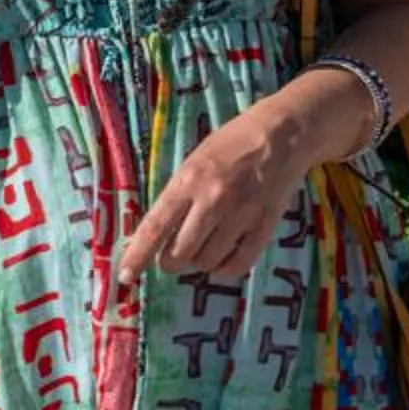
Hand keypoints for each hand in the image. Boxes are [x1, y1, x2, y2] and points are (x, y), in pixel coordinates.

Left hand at [121, 112, 304, 282]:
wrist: (283, 134)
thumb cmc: (231, 143)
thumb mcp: (194, 161)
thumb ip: (176, 196)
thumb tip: (153, 234)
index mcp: (189, 180)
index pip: (155, 227)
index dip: (137, 256)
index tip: (125, 275)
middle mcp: (213, 200)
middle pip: (179, 253)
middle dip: (169, 261)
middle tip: (172, 255)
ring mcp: (242, 216)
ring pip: (206, 262)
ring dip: (198, 262)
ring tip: (202, 246)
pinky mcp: (265, 227)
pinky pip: (237, 265)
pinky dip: (224, 268)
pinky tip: (223, 256)